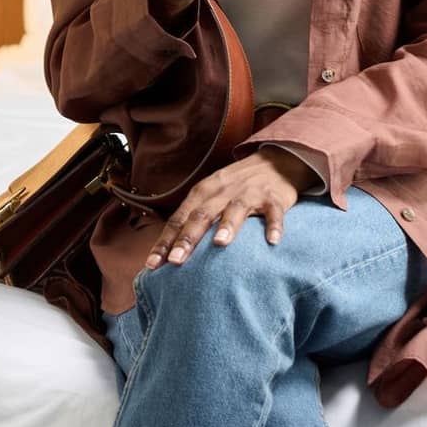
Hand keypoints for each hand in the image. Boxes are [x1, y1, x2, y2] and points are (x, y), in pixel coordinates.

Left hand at [141, 147, 315, 269]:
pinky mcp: (273, 198)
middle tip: (175, 260)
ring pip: (235, 209)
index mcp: (202, 193)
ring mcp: (248, 193)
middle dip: (187, 238)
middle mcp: (222, 191)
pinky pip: (273, 213)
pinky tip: (273, 241)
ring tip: (219, 243)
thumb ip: (193, 218)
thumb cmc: (235, 187)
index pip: (179, 218)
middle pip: (201, 215)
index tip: (152, 263)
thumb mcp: (210, 196)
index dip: (165, 241)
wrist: (273, 162)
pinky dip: (273, 225)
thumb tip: (169, 251)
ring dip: (227, 225)